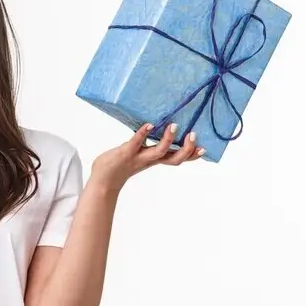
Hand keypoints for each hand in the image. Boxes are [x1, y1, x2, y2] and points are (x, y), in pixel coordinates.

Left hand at [90, 123, 204, 191]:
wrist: (102, 180)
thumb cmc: (120, 165)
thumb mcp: (139, 156)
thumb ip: (148, 146)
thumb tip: (156, 127)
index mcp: (154, 160)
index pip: (177, 159)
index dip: (191, 156)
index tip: (204, 149)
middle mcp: (149, 160)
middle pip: (173, 159)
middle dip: (186, 149)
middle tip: (194, 136)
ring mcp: (138, 157)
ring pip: (158, 152)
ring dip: (168, 140)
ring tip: (174, 126)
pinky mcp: (125, 152)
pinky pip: (136, 142)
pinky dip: (143, 134)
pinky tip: (149, 125)